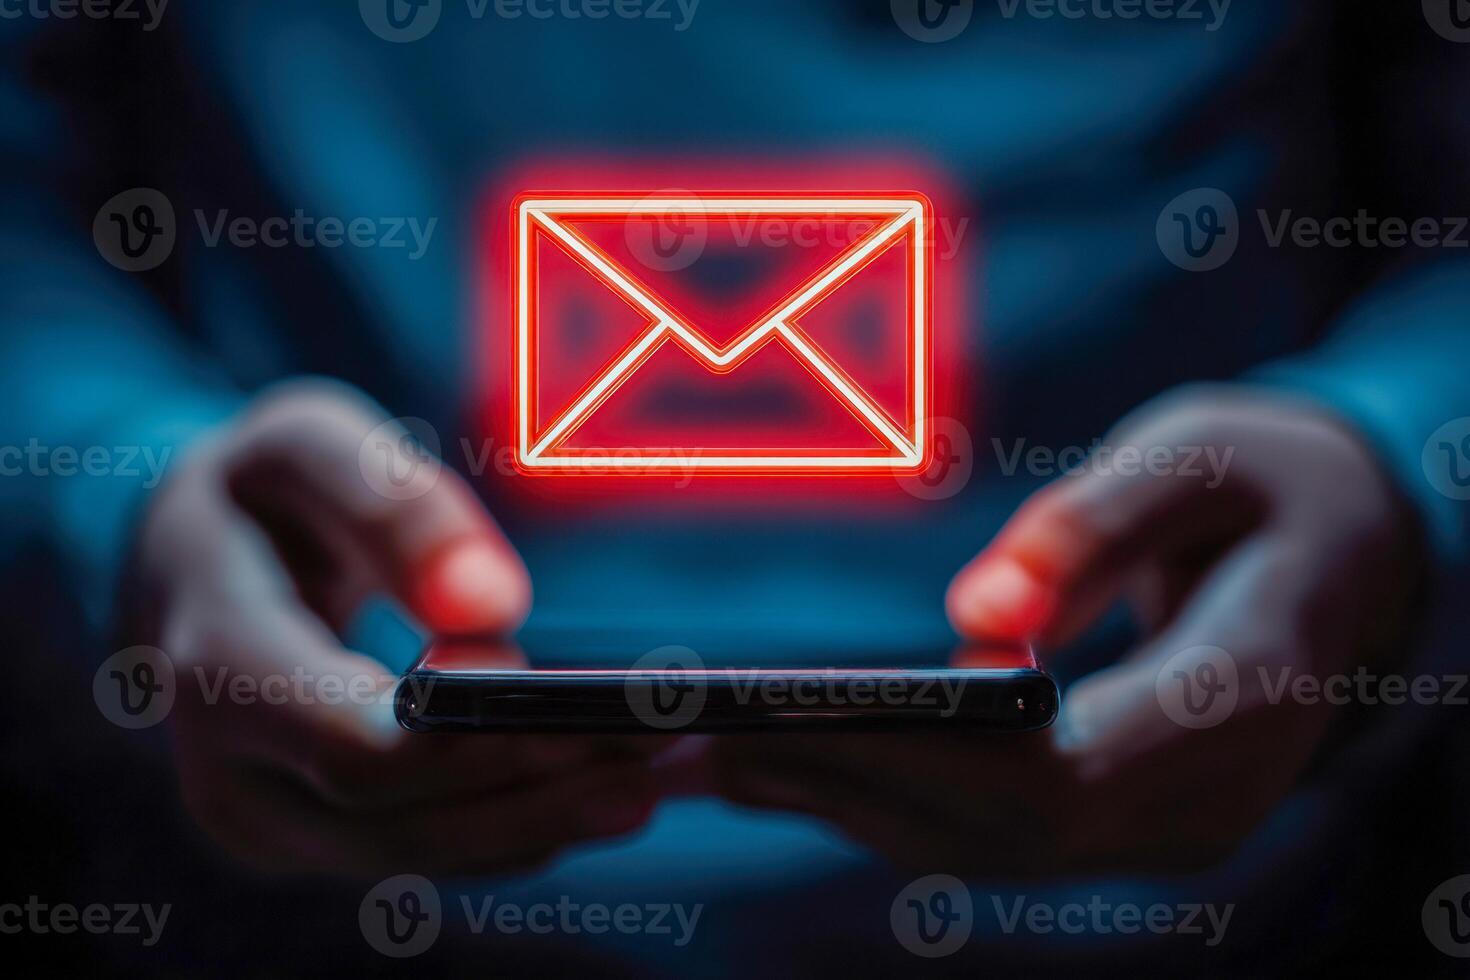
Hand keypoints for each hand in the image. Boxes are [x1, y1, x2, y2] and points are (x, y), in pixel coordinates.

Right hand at [129, 379, 659, 875]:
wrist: (187, 563)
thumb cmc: (259, 492)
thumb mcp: (308, 446)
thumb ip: (392, 506)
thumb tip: (494, 606)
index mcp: (218, 660)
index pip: (356, 749)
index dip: (475, 746)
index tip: (588, 717)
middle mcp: (224, 767)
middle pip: (397, 819)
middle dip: (533, 787)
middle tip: (654, 746)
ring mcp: (259, 817)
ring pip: (415, 855)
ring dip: (539, 821)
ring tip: (647, 777)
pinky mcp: (302, 835)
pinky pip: (416, 854)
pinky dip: (509, 830)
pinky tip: (591, 795)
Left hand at [712, 385, 1423, 873]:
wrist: (1345, 561)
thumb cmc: (1266, 487)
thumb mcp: (1199, 458)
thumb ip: (1092, 531)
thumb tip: (972, 616)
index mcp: (1246, 691)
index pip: (1063, 772)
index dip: (917, 755)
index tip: (783, 719)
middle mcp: (1208, 795)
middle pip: (997, 828)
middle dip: (838, 782)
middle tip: (689, 741)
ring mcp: (1167, 827)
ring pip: (979, 848)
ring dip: (835, 804)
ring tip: (694, 758)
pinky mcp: (1120, 825)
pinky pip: (986, 837)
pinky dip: (877, 802)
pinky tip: (780, 767)